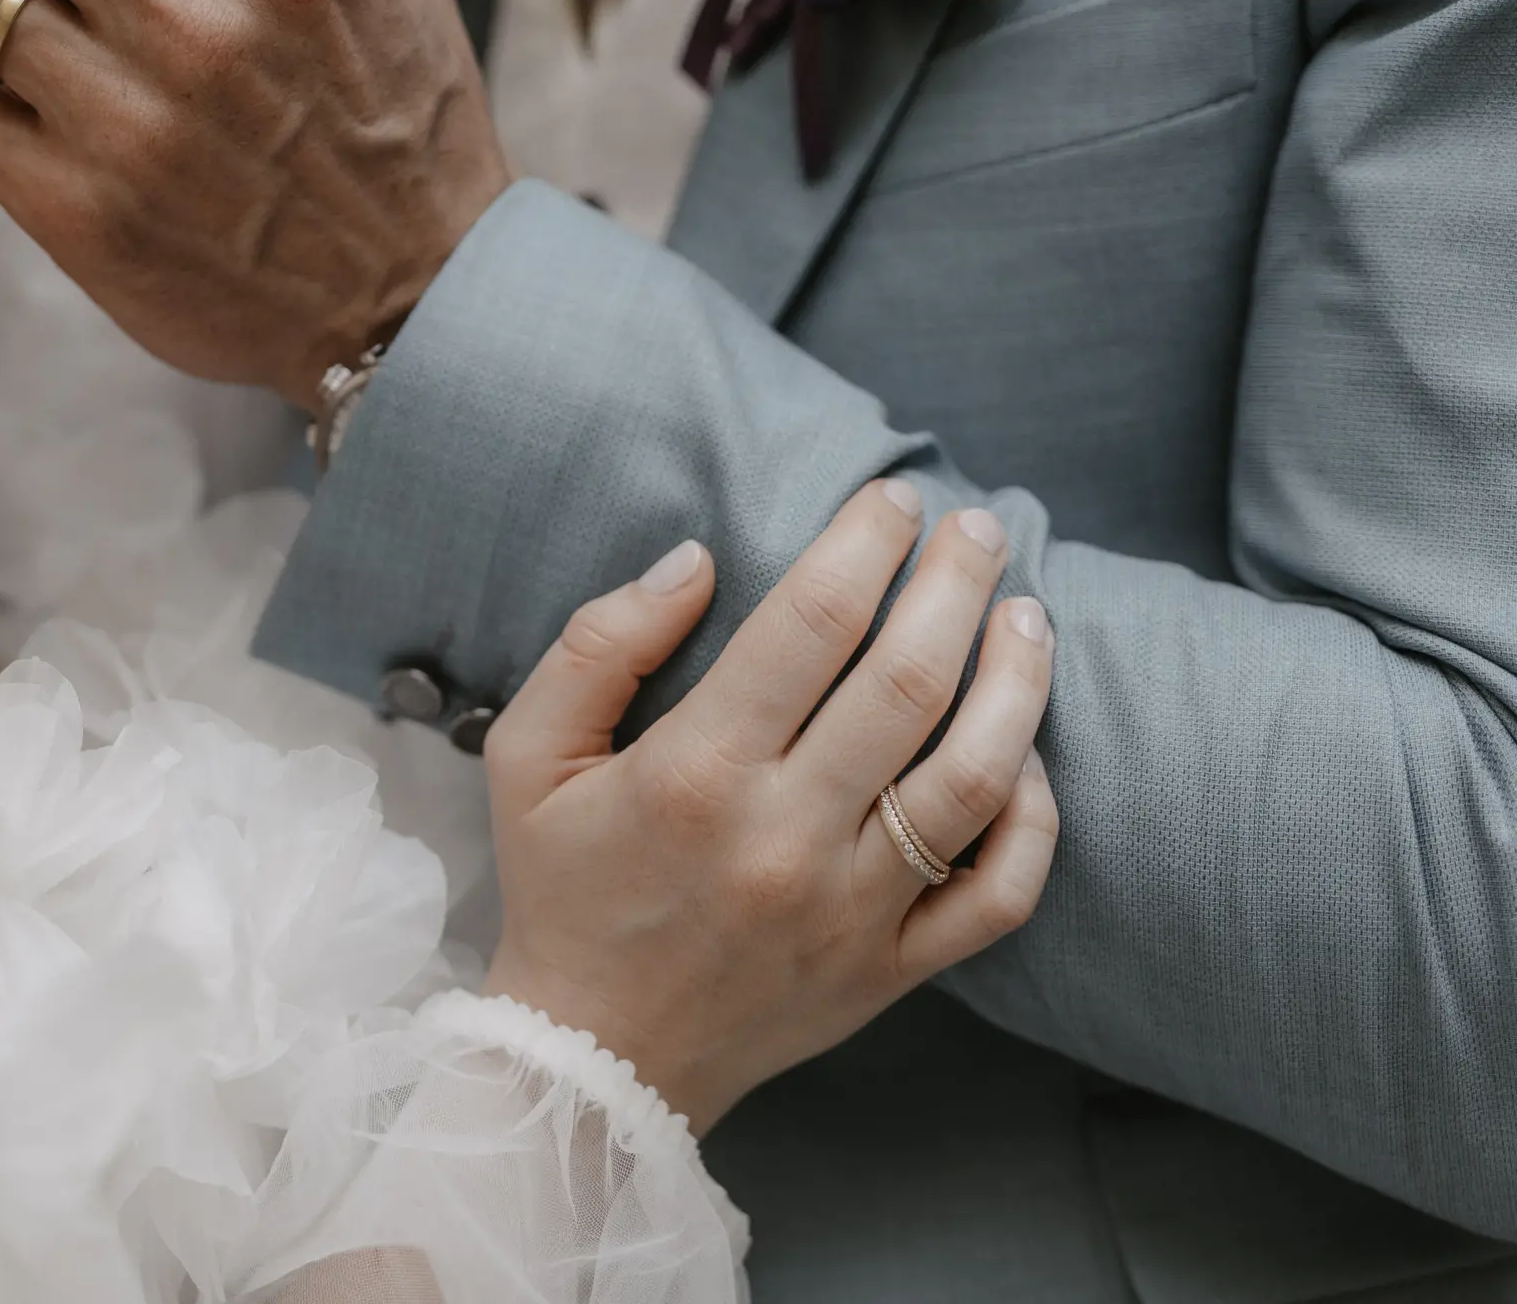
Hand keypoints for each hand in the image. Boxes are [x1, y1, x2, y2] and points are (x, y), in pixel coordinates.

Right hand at [483, 483, 1060, 1133]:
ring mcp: (850, 910)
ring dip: (1017, 683)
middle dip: (955, 584)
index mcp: (695, 775)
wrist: (594, 1058)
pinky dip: (1033, 820)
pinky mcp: (891, 969)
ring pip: (974, 780)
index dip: (864, 544)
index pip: (811, 625)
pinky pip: (998, 894)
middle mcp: (784, 837)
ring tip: (1027, 616)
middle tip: (975, 529)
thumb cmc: (563, 889)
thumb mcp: (526, 754)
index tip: (893, 500)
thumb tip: (697, 562)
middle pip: (908, 682)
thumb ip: (599, 645)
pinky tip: (1028, 754)